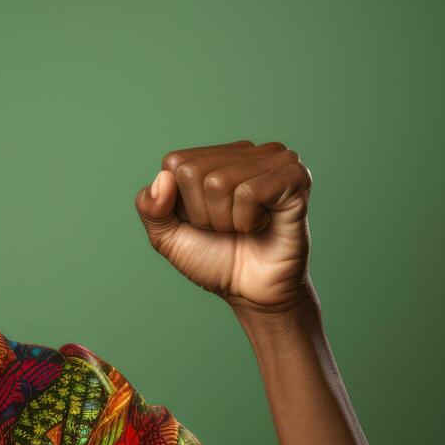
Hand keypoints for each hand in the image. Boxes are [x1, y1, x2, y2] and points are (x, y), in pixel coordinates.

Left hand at [133, 140, 313, 314]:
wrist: (252, 293)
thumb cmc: (214, 260)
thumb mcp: (167, 237)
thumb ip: (150, 208)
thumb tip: (163, 177)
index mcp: (214, 156)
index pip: (175, 163)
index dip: (182, 204)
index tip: (203, 222)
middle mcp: (245, 152)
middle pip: (193, 172)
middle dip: (203, 214)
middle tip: (227, 228)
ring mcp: (272, 160)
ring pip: (219, 182)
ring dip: (226, 220)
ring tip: (245, 227)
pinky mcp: (295, 177)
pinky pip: (249, 191)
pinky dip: (247, 219)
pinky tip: (263, 225)